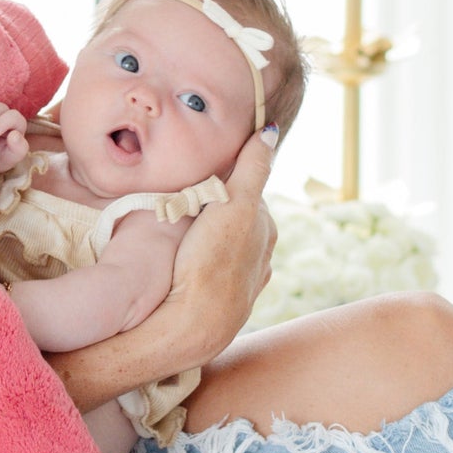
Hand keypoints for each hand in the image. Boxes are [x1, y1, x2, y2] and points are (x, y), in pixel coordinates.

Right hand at [163, 127, 276, 360]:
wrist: (195, 323)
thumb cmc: (212, 259)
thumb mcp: (235, 203)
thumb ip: (252, 167)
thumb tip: (270, 130)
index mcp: (265, 230)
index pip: (247, 194)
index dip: (223, 184)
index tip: (199, 181)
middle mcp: (261, 257)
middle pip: (238, 222)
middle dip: (218, 211)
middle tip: (185, 204)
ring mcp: (245, 284)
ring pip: (227, 249)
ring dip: (210, 240)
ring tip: (181, 237)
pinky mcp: (225, 305)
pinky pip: (214, 274)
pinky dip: (204, 266)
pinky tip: (186, 267)